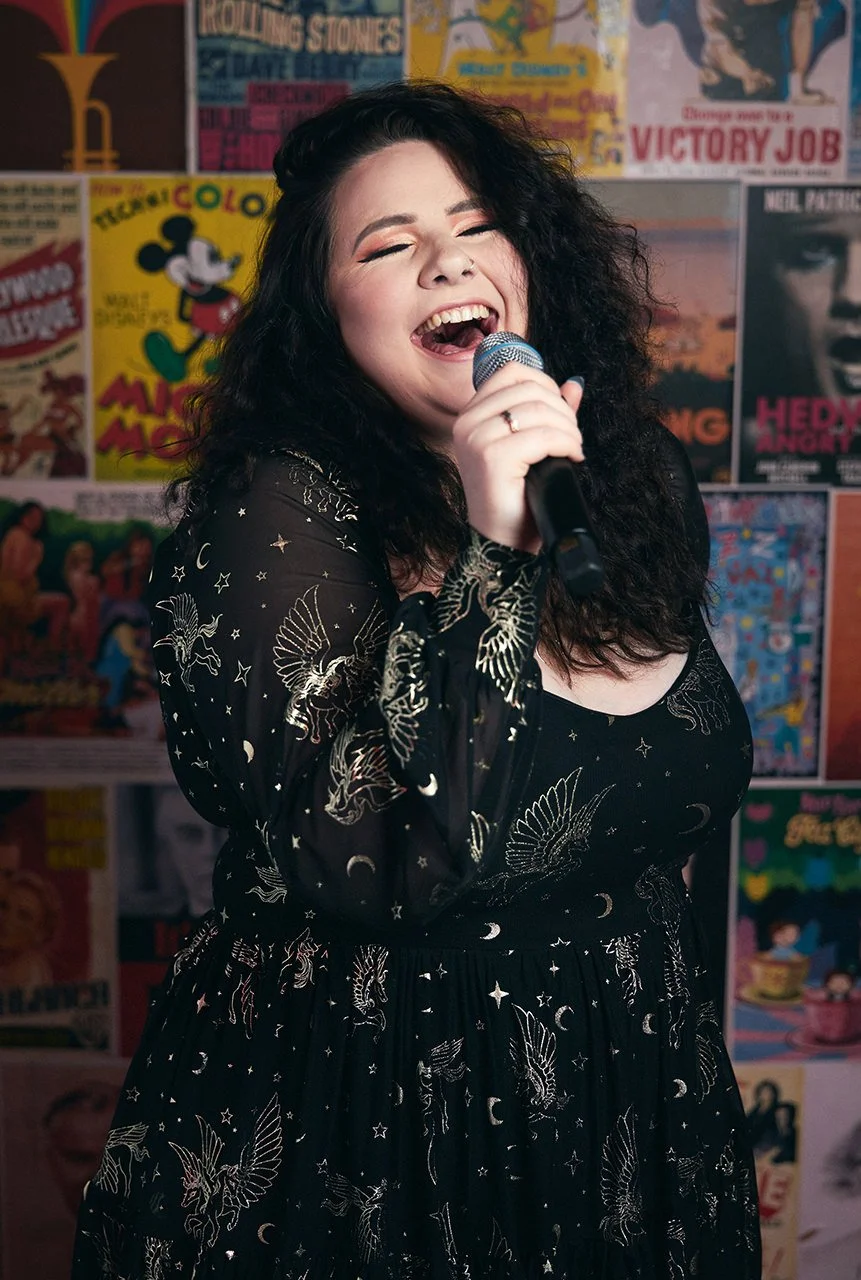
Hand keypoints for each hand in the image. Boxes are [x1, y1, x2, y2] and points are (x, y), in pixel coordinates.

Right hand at [451, 363, 584, 553]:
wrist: (503, 543)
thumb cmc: (517, 498)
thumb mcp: (533, 448)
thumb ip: (549, 413)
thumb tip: (574, 384)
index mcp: (471, 415)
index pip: (512, 372)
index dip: (546, 386)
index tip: (560, 416)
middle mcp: (467, 422)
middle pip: (529, 387)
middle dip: (562, 410)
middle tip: (572, 438)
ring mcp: (476, 439)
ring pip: (539, 410)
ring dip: (569, 429)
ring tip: (573, 450)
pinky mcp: (492, 458)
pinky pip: (543, 436)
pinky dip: (566, 445)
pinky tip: (572, 458)